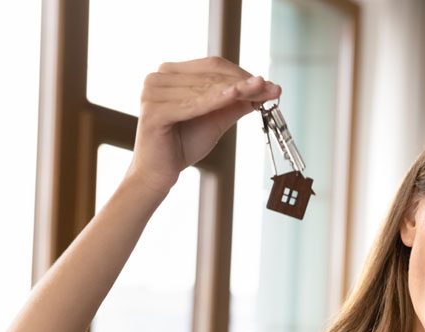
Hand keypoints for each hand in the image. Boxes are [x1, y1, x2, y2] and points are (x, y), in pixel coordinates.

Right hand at [130, 56, 281, 193]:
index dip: (243, 73)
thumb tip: (263, 88)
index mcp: (170, 73)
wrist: (159, 173)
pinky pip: (193, 105)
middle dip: (245, 83)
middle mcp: (158, 77)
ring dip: (236, 91)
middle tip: (272, 89)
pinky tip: (235, 95)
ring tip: (261, 92)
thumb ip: (235, 102)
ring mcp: (152, 93)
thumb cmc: (183, 144)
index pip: (212, 66)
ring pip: (204, 89)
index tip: (269, 84)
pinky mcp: (153, 112)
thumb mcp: (216, 118)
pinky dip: (215, 100)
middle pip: (211, 75)